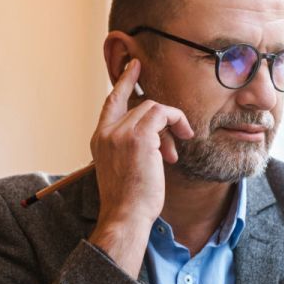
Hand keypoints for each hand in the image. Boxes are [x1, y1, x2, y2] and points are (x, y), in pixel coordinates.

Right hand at [88, 59, 193, 276]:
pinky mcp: (139, 136)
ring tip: (175, 152)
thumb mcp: (123, 169)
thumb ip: (131, 148)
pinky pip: (163, 113)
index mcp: (99, 139)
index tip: (134, 67)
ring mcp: (120, 133)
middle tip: (177, 138)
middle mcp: (106, 132)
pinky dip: (177, 121)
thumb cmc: (129, 201)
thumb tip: (156, 137)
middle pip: (139, 106)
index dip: (124, 83)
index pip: (111, 102)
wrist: (126, 216)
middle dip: (162, 120)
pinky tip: (183, 137)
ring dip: (170, 125)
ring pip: (152, 107)